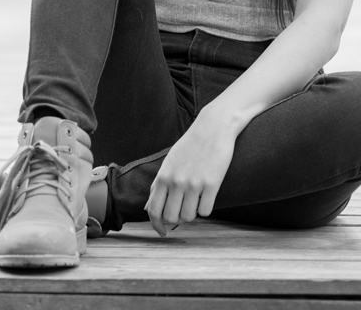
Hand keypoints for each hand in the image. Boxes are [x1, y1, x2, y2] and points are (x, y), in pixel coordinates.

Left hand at [146, 115, 234, 236]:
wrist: (213, 128)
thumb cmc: (190, 146)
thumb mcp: (169, 162)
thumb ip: (157, 185)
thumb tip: (147, 208)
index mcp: (163, 176)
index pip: (153, 210)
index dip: (156, 225)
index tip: (162, 232)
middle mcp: (176, 181)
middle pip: (171, 217)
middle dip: (177, 219)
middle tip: (183, 211)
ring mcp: (194, 183)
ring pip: (189, 217)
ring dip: (192, 214)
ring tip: (196, 201)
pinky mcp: (212, 184)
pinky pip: (206, 211)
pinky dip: (206, 208)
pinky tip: (207, 196)